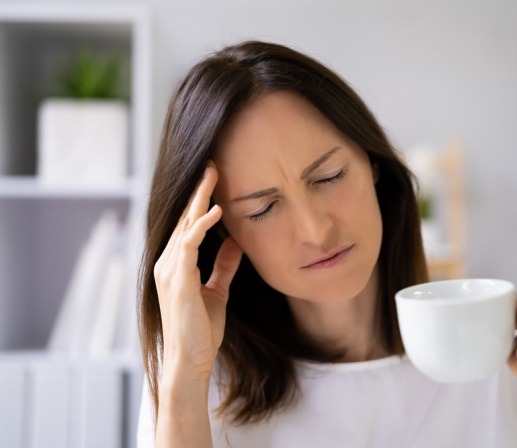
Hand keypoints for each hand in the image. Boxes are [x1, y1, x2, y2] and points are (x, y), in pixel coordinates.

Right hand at [154, 162, 242, 380]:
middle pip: (185, 218)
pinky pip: (189, 245)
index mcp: (177, 264)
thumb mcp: (217, 290)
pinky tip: (216, 211)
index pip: (189, 225)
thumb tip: (236, 241)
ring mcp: (170, 270)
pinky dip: (202, 226)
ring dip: (200, 199)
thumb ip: (224, 265)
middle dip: (199, 191)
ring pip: (185, 225)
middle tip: (212, 165)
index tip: (214, 179)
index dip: (201, 201)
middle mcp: (168, 262)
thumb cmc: (201, 329)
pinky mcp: (178, 279)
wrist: (191, 360)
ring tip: (213, 175)